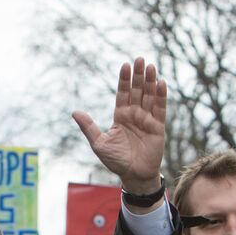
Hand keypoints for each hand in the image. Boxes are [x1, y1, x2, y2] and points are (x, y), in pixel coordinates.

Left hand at [72, 57, 167, 195]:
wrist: (133, 176)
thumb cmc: (116, 161)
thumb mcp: (99, 144)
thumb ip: (89, 127)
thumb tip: (74, 112)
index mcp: (121, 116)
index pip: (123, 93)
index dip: (124, 80)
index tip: (125, 65)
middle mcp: (135, 114)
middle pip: (137, 90)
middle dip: (138, 75)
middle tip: (140, 59)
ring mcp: (147, 119)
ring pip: (149, 96)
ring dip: (150, 81)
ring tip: (151, 66)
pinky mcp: (158, 126)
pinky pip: (160, 108)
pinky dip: (161, 96)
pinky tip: (161, 83)